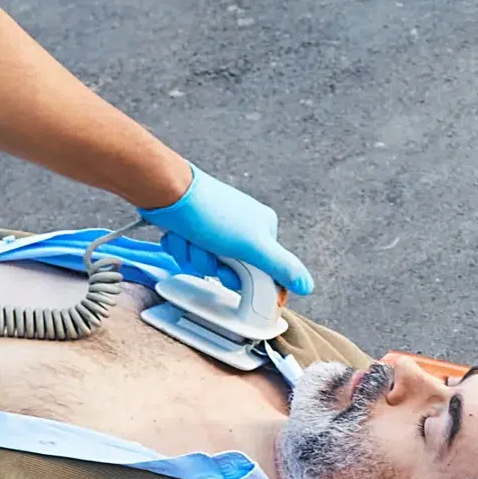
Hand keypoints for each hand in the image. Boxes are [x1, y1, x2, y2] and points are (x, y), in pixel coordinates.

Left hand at [140, 166, 312, 295]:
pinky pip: (187, 252)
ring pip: (205, 261)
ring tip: (192, 237)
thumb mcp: (253, 245)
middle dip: (212, 263)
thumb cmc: (212, 213)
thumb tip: (307, 285)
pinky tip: (179, 232)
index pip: (260, 269)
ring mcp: (215, 227)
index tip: (230, 274)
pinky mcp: (192, 227)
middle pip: (230, 268)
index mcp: (263, 228)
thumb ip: (282, 267)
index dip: (242, 277)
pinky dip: (180, 246)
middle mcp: (241, 226)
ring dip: (193, 254)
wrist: (170, 192)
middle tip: (209, 251)